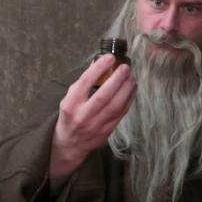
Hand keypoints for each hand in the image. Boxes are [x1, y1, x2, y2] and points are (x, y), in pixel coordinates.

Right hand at [50, 55, 136, 181]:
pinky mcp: (107, 131)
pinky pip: (121, 113)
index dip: (99, 68)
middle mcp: (83, 115)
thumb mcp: (69, 99)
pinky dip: (128, 99)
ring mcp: (97, 125)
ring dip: (126, 89)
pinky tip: (131, 89)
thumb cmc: (70, 116)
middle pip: (104, 96)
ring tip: (131, 77)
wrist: (70, 144)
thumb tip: (98, 63)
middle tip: (125, 67)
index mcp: (71, 104)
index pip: (85, 83)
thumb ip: (83, 83)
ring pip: (116, 106)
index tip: (109, 58)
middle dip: (117, 79)